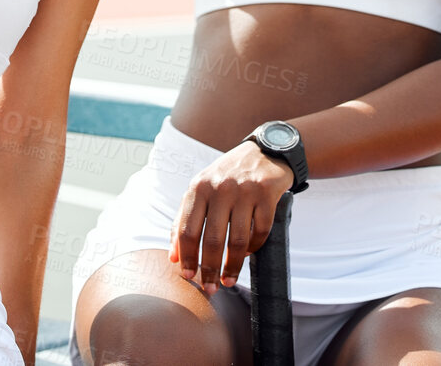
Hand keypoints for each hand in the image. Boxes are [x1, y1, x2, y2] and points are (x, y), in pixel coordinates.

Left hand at [169, 140, 294, 294]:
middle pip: (212, 239)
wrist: (264, 152)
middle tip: (209, 288)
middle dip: (209, 269)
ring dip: (233, 266)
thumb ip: (184, 219)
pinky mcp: (267, 194)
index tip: (188, 277)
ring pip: (238, 240)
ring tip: (228, 280)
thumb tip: (173, 257)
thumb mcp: (201, 189)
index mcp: (198, 187)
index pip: (187, 229)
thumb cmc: (226, 177)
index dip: (186, 257)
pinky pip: (260, 231)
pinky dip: (254, 248)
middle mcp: (220, 188)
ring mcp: (245, 190)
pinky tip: (248, 255)